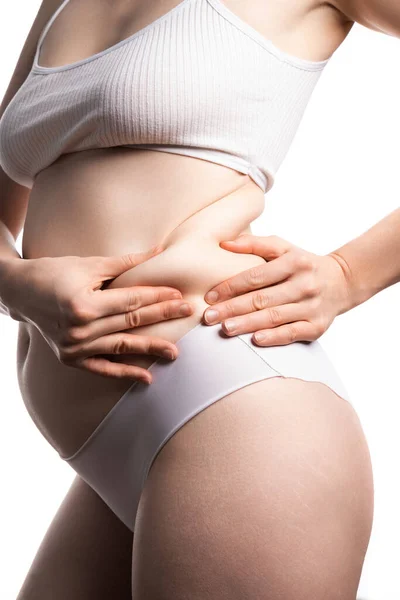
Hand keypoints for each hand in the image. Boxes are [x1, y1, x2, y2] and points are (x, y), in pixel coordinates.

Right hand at [2, 247, 192, 381]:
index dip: (157, 297)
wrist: (20, 292)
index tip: (178, 295)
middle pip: (131, 323)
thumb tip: (159, 251)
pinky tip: (146, 377)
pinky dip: (123, 373)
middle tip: (188, 314)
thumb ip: (125, 263)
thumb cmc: (55, 273)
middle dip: (162, 317)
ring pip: (121, 347)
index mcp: (84, 304)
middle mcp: (80, 329)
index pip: (131, 301)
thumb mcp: (89, 265)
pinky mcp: (70, 359)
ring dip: (149, 349)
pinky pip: (102, 368)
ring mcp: (74, 347)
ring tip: (175, 353)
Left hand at [202, 234, 350, 345]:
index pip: (256, 276)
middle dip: (232, 308)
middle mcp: (304, 284)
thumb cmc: (304, 264)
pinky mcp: (317, 326)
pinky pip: (292, 333)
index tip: (209, 296)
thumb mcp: (284, 248)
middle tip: (209, 317)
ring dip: (248, 324)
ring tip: (225, 328)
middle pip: (262, 298)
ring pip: (274, 316)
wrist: (343, 281)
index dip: (231, 286)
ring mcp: (312, 306)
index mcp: (294, 262)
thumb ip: (255, 244)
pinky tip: (255, 340)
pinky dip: (274, 337)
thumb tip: (224, 244)